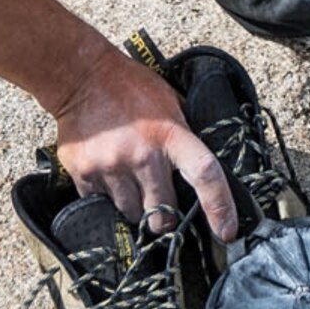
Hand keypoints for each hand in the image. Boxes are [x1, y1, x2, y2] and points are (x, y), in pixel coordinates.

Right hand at [46, 47, 237, 241]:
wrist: (82, 77)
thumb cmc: (130, 88)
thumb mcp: (170, 102)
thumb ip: (184, 134)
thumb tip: (201, 168)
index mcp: (171, 134)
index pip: (205, 174)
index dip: (219, 206)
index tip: (226, 231)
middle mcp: (143, 155)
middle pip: (162, 214)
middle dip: (163, 215)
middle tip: (159, 201)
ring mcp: (112, 167)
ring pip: (131, 214)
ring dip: (134, 205)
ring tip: (129, 177)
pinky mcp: (85, 175)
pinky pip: (102, 205)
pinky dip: (108, 198)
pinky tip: (108, 172)